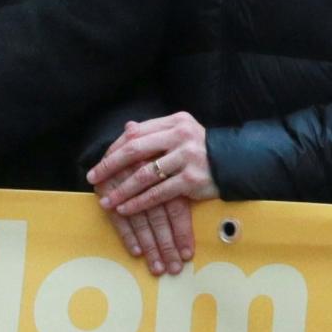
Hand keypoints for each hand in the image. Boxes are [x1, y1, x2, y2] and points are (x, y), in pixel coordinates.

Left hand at [88, 112, 219, 216]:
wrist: (237, 164)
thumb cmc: (203, 150)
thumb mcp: (181, 133)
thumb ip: (155, 132)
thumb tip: (126, 128)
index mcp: (174, 122)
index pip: (136, 133)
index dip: (115, 148)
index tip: (100, 162)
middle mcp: (180, 136)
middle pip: (135, 149)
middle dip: (110, 166)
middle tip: (93, 178)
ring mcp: (186, 157)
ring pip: (145, 174)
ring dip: (123, 190)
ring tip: (107, 202)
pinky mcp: (192, 180)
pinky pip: (159, 193)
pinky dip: (140, 202)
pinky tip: (127, 209)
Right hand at [98, 169, 193, 275]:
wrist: (118, 148)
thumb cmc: (148, 161)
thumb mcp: (167, 166)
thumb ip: (180, 186)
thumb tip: (201, 202)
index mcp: (163, 170)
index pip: (175, 206)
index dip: (181, 231)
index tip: (187, 254)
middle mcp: (143, 176)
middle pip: (158, 216)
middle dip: (166, 244)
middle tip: (173, 267)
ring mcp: (123, 183)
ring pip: (139, 219)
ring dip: (149, 246)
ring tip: (157, 266)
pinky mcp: (105, 189)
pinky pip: (117, 216)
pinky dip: (127, 235)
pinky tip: (137, 251)